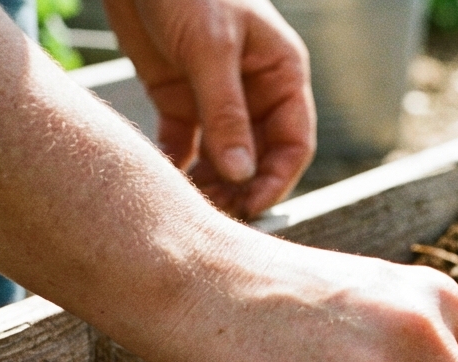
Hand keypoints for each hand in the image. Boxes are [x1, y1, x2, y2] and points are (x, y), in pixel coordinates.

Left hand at [104, 0, 314, 218]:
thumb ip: (226, 113)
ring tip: (190, 205)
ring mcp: (217, 97)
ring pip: (224, 157)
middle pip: (259, 156)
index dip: (277, 179)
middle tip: (217, 216)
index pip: (293, 142)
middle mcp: (255, 91)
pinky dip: (179, 165)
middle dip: (242, 188)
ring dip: (211, 183)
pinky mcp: (178, 97)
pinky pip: (186, 144)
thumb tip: (243, 175)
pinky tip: (164, 181)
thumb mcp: (210, 48)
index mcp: (282, 75)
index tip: (253, 207)